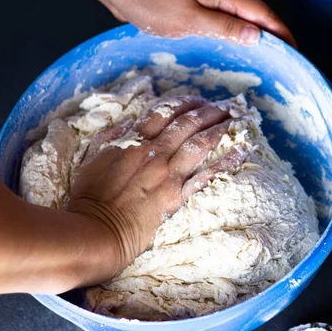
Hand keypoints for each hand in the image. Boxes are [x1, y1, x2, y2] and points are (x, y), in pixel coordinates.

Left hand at [42, 0, 295, 46]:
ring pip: (243, 22)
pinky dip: (237, 39)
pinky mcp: (200, 8)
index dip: (283, 34)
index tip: (296, 53)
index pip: (265, 15)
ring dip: (256, 41)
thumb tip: (257, 36)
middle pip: (259, 18)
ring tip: (267, 64)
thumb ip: (225, 28)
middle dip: (275, 39)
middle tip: (284, 65)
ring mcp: (212, 1)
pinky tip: (237, 54)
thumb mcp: (191, 18)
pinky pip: (226, 25)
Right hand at [69, 97, 247, 273]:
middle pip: (188, 123)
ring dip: (222, 129)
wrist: (96, 230)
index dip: (186, 102)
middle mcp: (154, 153)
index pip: (165, 112)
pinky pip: (207, 176)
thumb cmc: (89, 197)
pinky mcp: (177, 197)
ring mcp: (167, 174)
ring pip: (200, 143)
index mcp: (133, 141)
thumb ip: (113, 137)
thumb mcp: (94, 157)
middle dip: (210, 111)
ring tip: (238, 120)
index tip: (200, 100)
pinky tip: (242, 151)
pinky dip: (226, 162)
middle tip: (227, 106)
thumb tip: (129, 124)